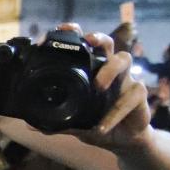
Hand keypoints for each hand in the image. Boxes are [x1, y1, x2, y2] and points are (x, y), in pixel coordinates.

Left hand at [58, 25, 149, 146]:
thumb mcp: (74, 123)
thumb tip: (30, 124)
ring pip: (124, 59)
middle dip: (98, 37)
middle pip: (107, 43)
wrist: (123, 139)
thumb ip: (56, 122)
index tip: (59, 29)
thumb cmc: (97, 122)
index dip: (73, 34)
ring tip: (98, 85)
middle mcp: (109, 69)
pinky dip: (114, 113)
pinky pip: (130, 98)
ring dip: (110, 69)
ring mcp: (126, 79)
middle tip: (88, 40)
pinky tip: (101, 126)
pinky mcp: (139, 95)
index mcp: (91, 70)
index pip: (83, 45)